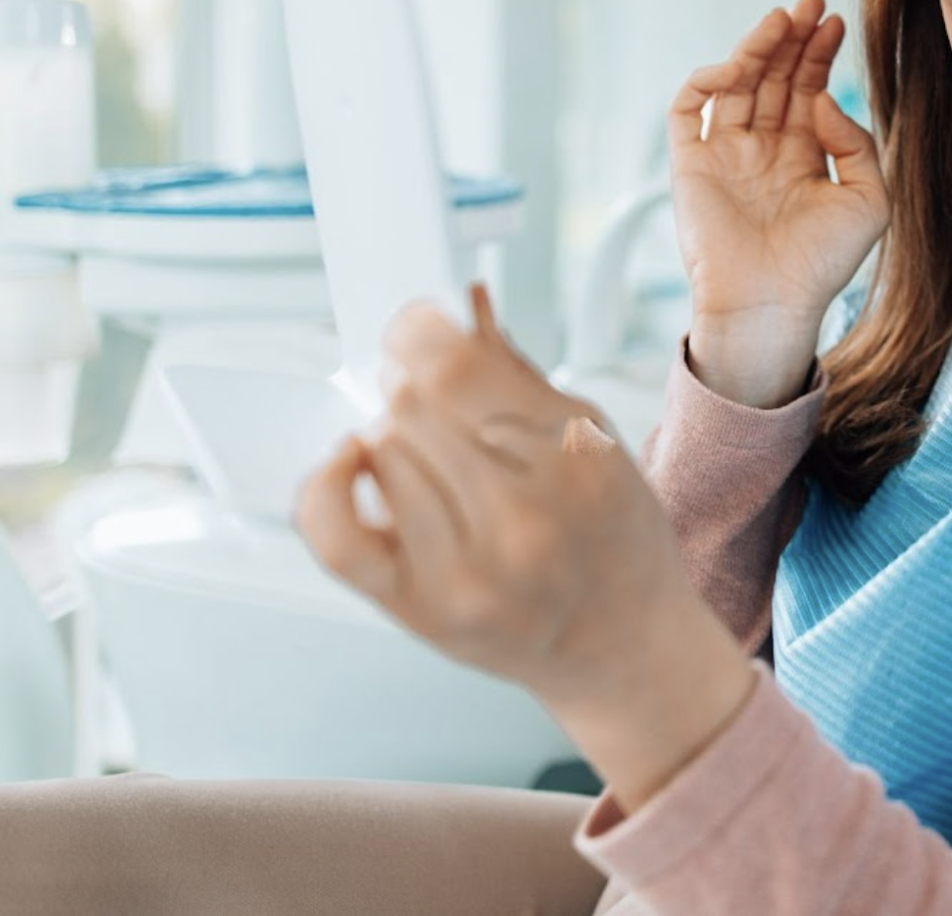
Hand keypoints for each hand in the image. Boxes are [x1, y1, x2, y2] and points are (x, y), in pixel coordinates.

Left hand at [297, 285, 755, 806]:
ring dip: (393, 436)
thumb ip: (519, 373)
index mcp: (572, 461)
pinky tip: (354, 466)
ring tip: (428, 454)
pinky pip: (337, 537)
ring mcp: (466, 571)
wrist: (623, 648)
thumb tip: (460, 303)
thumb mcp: (597, 441)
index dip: (420, 332)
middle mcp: (520, 518)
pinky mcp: (420, 612)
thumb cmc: (614, 539)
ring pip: (381, 451)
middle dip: (414, 385)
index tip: (420, 331)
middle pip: (412, 403)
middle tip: (434, 399)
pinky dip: (328, 486)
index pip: (455, 365)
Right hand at [669, 0, 888, 402]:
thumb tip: (820, 99)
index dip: (819, 53)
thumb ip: (858, 144)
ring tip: (782, 18)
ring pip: (735, 84)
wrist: (771, 304)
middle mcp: (761, 150)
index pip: (807, 89)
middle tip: (810, 1)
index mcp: (801, 157)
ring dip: (757, 47)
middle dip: (792, 38)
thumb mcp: (869, 200)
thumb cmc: (822, 264)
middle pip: (774, 77)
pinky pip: (688, 110)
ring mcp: (724, 154)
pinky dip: (707, 81)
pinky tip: (739, 67)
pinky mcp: (690, 164)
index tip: (835, 21)